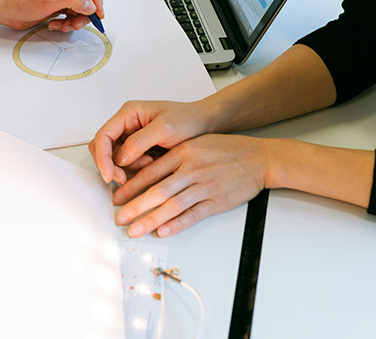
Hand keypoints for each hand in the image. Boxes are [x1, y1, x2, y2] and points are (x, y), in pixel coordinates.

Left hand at [0, 0, 104, 30]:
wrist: (6, 9)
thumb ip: (72, 0)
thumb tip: (90, 4)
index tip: (96, 12)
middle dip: (86, 13)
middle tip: (78, 23)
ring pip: (84, 9)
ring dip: (76, 21)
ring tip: (64, 25)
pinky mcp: (61, 6)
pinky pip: (74, 16)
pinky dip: (68, 23)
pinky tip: (56, 24)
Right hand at [88, 99, 212, 184]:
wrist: (205, 124)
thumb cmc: (188, 119)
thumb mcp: (165, 128)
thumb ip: (139, 142)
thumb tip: (120, 157)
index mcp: (129, 113)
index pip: (103, 135)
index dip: (102, 157)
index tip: (109, 174)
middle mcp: (127, 124)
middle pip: (103, 148)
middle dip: (110, 165)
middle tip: (122, 179)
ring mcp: (132, 137)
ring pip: (114, 158)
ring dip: (126, 167)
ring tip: (149, 164)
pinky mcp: (139, 149)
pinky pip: (128, 162)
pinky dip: (136, 169)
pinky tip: (152, 164)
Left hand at [112, 134, 269, 237]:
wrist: (258, 158)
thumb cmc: (226, 149)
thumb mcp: (195, 143)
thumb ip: (171, 156)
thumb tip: (144, 171)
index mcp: (183, 153)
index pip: (150, 172)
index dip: (131, 186)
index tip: (117, 196)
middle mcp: (192, 169)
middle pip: (157, 191)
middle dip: (135, 206)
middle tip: (119, 217)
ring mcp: (204, 186)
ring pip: (172, 206)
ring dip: (151, 220)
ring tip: (135, 229)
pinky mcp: (216, 201)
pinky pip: (193, 215)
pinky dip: (177, 224)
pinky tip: (163, 231)